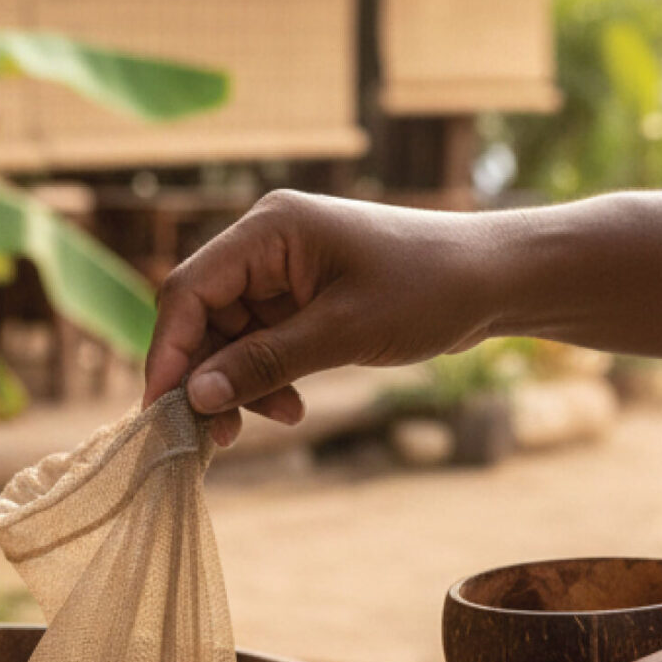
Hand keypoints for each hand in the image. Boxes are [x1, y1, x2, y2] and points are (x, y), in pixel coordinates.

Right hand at [143, 191, 504, 445]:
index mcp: (269, 229)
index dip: (170, 351)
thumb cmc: (429, 290)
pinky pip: (258, 342)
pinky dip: (266, 377)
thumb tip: (197, 398)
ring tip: (278, 417)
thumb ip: (264, 363)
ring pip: (227, 336)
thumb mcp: (343, 332)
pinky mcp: (300, 296)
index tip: (165, 408)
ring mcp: (282, 270)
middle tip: (219, 433)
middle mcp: (266, 243)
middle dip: (208, 375)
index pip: (190, 290)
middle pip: (202, 315)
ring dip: (240, 383)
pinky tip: (291, 404)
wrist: (495, 281)